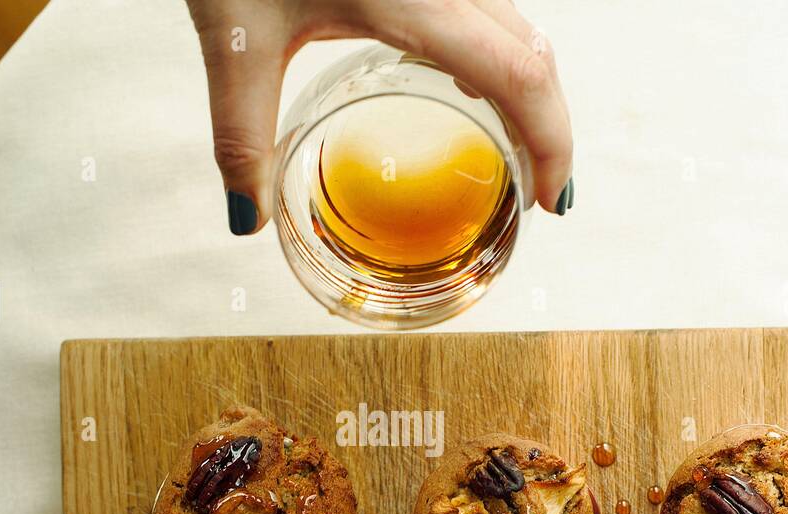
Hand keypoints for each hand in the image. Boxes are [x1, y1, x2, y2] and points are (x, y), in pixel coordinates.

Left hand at [186, 0, 573, 233]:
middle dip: (551, 127)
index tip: (549, 200)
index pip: (520, 74)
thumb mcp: (235, 40)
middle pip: (536, 53)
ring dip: (528, 89)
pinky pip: (488, 8)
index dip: (552, 142)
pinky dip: (499, 56)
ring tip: (513, 148)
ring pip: (519, 26)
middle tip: (538, 190)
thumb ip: (240, 136)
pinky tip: (468, 85)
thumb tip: (247, 217)